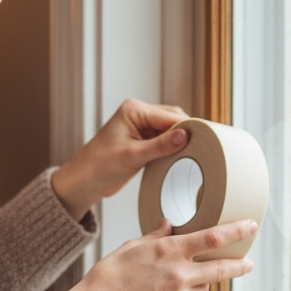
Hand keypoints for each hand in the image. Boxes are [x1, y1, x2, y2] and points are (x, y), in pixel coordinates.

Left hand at [52, 98, 190, 219]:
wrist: (84, 180)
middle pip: (173, 119)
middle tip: (202, 148)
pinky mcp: (142, 140)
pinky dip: (172, 148)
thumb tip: (186, 135)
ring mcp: (141, 127)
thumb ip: (161, 145)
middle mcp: (139, 114)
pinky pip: (164, 140)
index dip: (188, 128)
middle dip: (186, 133)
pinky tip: (179, 157)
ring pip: (170, 130)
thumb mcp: (133, 156)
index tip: (206, 139)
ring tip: (193, 154)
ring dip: (179, 141)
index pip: (169, 116)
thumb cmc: (100, 165)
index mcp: (134, 110)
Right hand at [60, 218, 256, 290]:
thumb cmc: (108, 277)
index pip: (213, 238)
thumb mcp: (131, 248)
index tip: (250, 227)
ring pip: (203, 288)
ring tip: (181, 280)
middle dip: (240, 264)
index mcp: (168, 251)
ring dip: (201, 282)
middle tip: (249, 262)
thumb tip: (169, 226)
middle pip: (222, 268)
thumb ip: (156, 237)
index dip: (236, 232)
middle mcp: (179, 275)